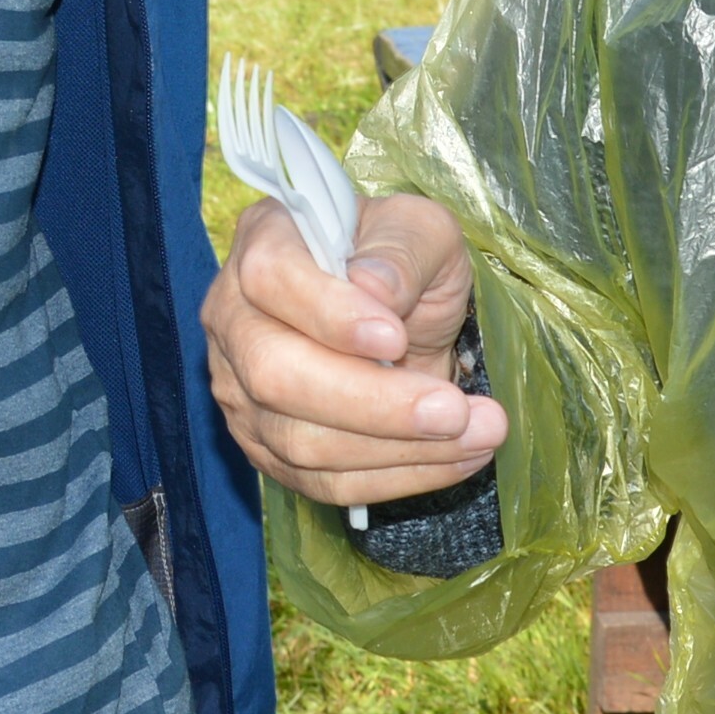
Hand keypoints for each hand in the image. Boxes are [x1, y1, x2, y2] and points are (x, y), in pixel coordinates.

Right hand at [202, 192, 503, 507]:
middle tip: (453, 411)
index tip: (396, 338)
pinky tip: (456, 457)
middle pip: (274, 374)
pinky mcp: (267, 448)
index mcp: (265, 240)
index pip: (270, 277)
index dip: (328, 314)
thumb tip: (374, 290)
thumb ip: (402, 251)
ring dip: (398, 449)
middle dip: (371, 404)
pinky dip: (397, 477)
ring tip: (480, 432)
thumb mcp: (422, 231)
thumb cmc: (405, 261)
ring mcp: (240, 389)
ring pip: (299, 441)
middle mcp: (234, 316)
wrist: (404, 315)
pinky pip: (322, 482)